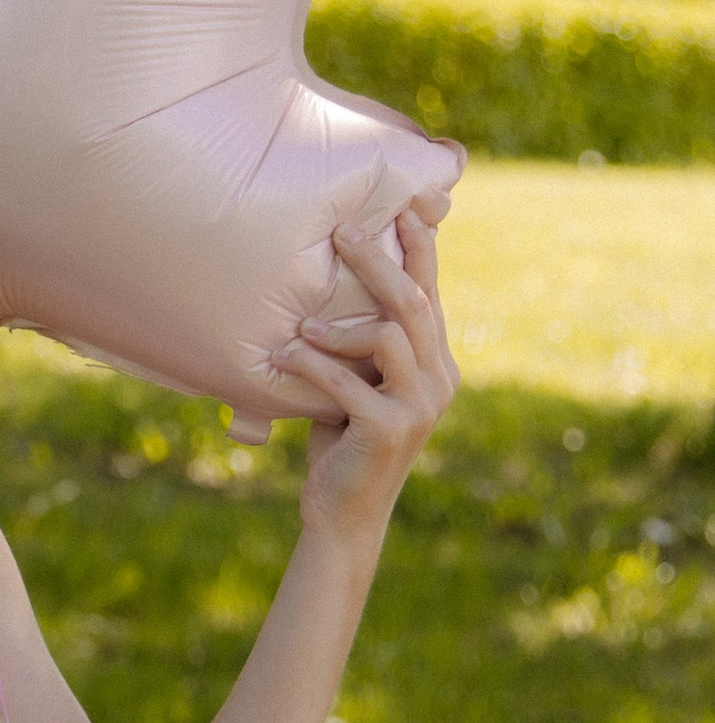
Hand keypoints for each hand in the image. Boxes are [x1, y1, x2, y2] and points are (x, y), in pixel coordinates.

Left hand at [274, 208, 456, 545]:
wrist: (343, 513)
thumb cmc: (341, 440)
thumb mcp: (357, 383)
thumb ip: (359, 344)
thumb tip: (324, 286)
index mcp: (437, 364)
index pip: (431, 295)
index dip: (419, 251)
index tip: (401, 209)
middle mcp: (439, 380)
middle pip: (412, 302)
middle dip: (378, 261)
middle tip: (343, 232)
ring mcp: (418, 406)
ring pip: (387, 334)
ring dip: (337, 324)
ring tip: (299, 325)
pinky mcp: (387, 429)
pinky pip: (347, 381)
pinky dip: (312, 364)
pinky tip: (283, 355)